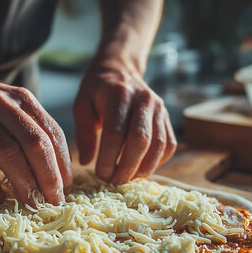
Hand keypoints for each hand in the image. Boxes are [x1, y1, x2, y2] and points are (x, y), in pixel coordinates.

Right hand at [0, 72, 71, 204]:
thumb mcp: (9, 108)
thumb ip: (30, 131)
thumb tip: (55, 172)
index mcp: (22, 100)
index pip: (51, 133)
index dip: (62, 164)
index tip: (65, 189)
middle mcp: (1, 103)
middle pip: (33, 142)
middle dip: (48, 176)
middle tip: (53, 202)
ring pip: (5, 150)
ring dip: (22, 181)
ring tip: (30, 204)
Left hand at [73, 58, 175, 183]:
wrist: (120, 70)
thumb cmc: (97, 91)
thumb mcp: (82, 105)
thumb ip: (84, 133)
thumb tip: (87, 162)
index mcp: (118, 96)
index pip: (115, 133)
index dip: (109, 158)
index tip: (100, 174)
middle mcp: (143, 100)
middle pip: (141, 140)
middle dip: (127, 167)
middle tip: (114, 182)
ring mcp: (159, 108)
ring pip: (159, 145)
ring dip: (144, 168)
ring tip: (127, 180)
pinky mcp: (167, 117)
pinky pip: (169, 145)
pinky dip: (157, 162)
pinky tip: (141, 169)